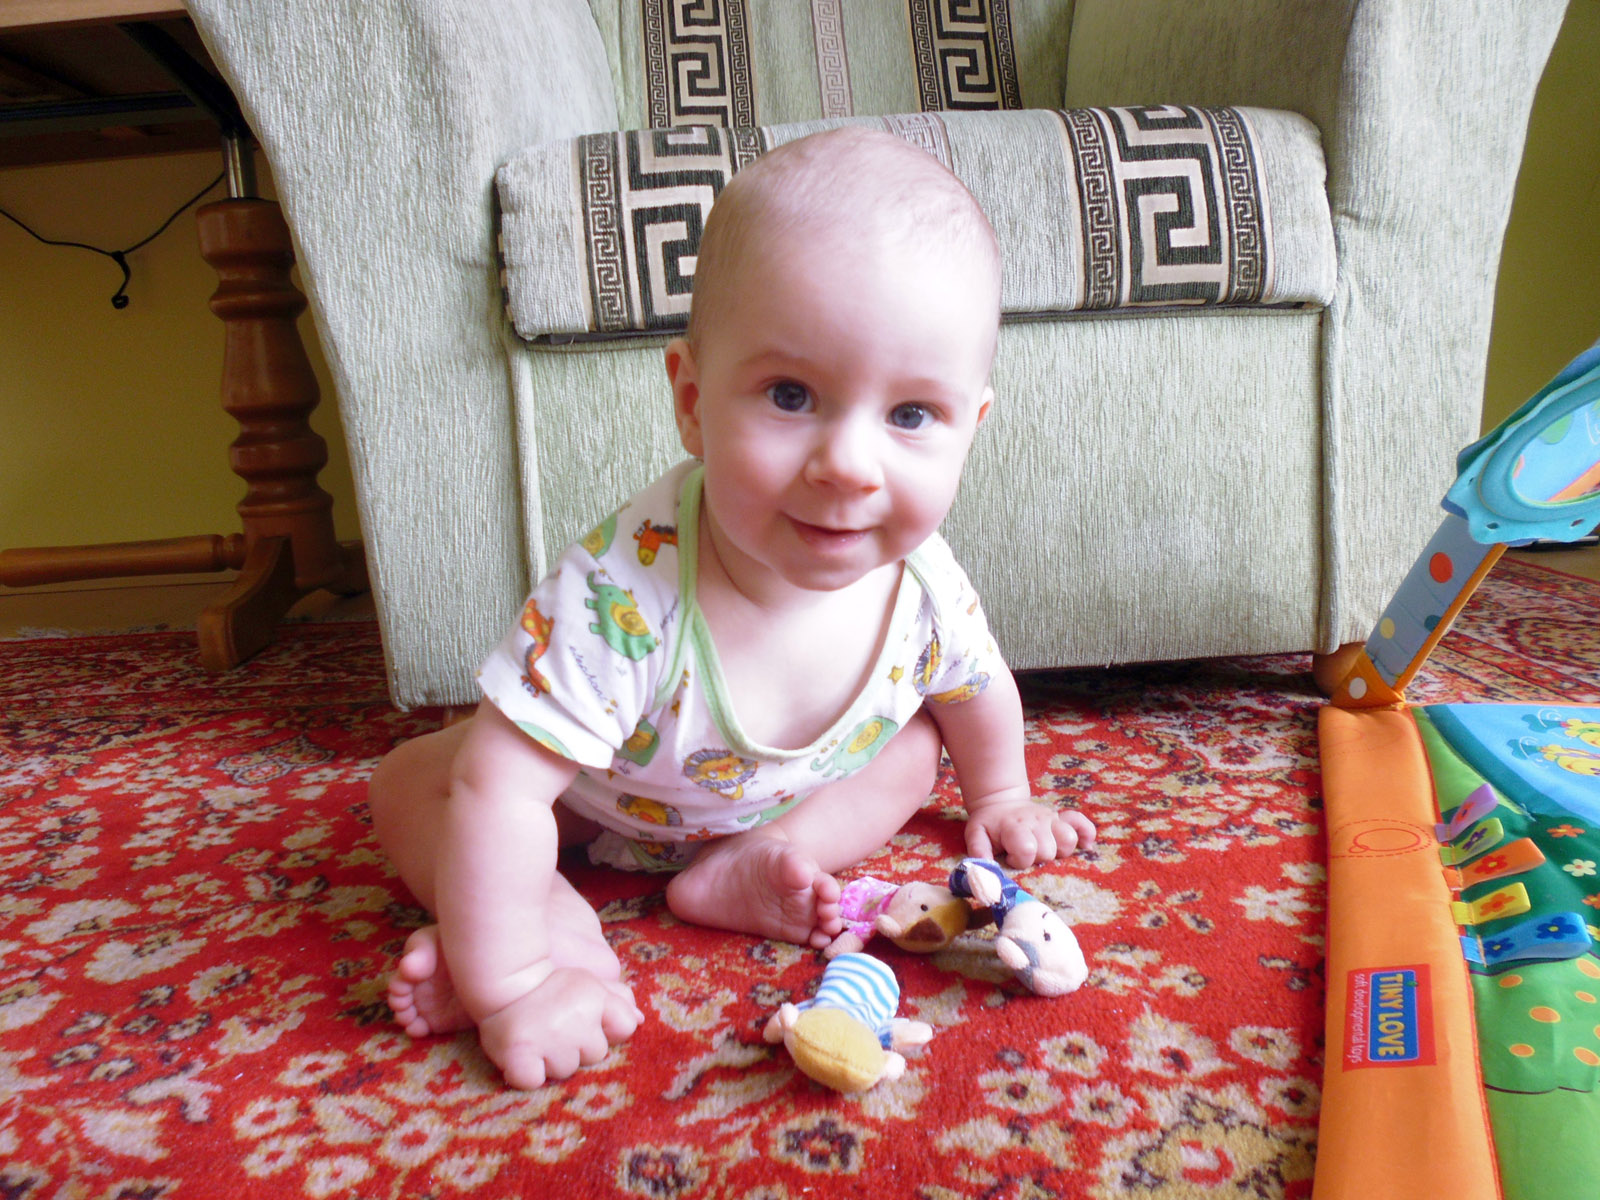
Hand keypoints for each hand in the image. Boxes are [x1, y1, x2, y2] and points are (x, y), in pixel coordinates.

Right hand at [477, 966, 642, 1088]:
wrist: (503, 981)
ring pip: (566, 1070)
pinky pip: (534, 1081)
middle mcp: (577, 1019)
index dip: (608, 1030)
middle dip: (579, 1047)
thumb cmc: (549, 986)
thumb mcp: (586, 983)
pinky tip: (523, 1056)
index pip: (625, 1027)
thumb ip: (617, 999)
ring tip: (538, 1039)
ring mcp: (549, 1040)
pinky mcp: (520, 1056)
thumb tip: (641, 1019)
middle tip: (556, 1029)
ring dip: (553, 1061)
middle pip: (596, 1054)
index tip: (586, 1024)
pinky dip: (527, 1074)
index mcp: (595, 998)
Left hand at [965, 797, 1095, 868]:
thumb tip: (985, 873)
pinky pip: (1082, 824)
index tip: (1009, 858)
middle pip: (1049, 850)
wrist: (1001, 802)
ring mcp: (1052, 819)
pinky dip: (1086, 835)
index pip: (1027, 849)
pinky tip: (1084, 846)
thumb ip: (979, 852)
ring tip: (1044, 852)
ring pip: (1068, 840)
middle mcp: (1037, 821)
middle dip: (1037, 859)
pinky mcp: (1062, 818)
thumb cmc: (989, 824)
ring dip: (1058, 852)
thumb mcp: (976, 834)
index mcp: (1015, 826)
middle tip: (1023, 854)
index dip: (1019, 860)